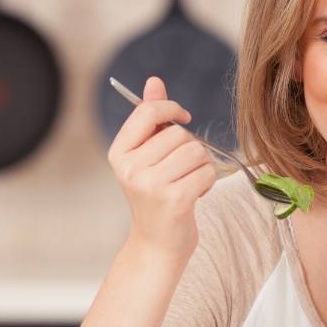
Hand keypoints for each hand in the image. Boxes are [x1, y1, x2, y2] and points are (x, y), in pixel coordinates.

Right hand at [107, 76, 216, 259]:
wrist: (157, 244)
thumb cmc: (155, 196)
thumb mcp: (147, 156)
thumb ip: (151, 118)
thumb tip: (154, 81)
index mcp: (119, 153)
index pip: (148, 111)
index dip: (171, 109)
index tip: (183, 119)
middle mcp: (130, 168)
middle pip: (178, 133)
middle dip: (189, 148)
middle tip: (181, 170)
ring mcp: (151, 185)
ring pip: (196, 151)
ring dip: (201, 166)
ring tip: (188, 182)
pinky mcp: (175, 200)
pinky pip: (206, 172)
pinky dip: (208, 182)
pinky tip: (195, 194)